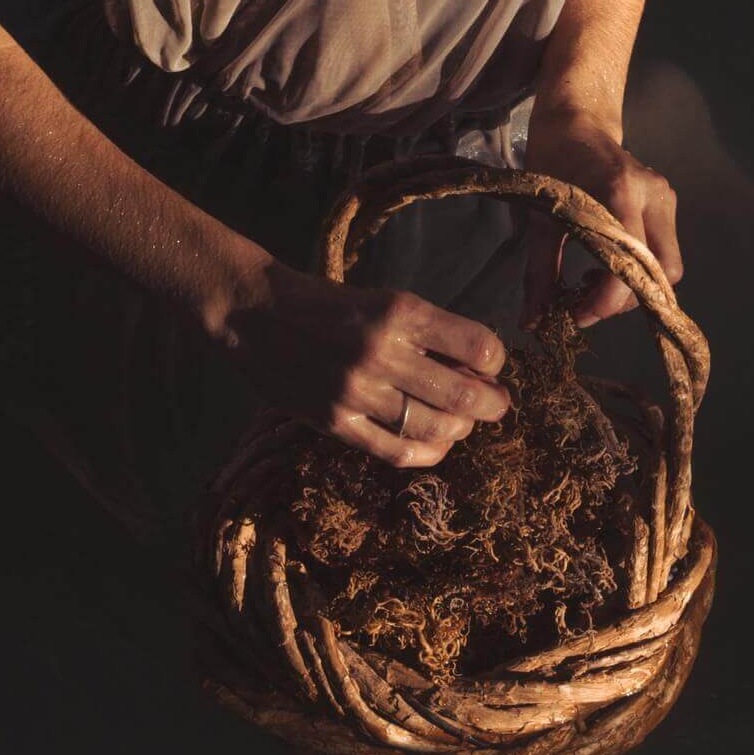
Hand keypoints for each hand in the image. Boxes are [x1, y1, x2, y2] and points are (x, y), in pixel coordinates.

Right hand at [204, 261, 512, 466]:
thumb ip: (426, 332)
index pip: (476, 344)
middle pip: (462, 394)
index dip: (496, 360)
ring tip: (464, 422)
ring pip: (434, 427)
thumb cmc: (328, 304)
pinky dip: (427, 454)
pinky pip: (396, 451)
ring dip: (462, 429)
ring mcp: (356, 391)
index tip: (493, 364)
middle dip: (493, 404)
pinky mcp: (335, 422)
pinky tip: (437, 446)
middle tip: (498, 403)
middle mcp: (380, 351)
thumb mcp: (383, 300)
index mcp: (399, 311)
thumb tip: (477, 369)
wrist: (255, 315)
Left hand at [521, 102, 682, 327]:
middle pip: (664, 270)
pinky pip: (663, 248)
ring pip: (668, 263)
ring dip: (636, 285)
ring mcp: (665, 196)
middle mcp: (653, 195)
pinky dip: (639, 267)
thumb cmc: (553, 161)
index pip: (631, 262)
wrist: (575, 121)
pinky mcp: (667, 200)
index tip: (578, 315)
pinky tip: (608, 262)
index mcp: (621, 192)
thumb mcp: (540, 218)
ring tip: (596, 282)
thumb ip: (539, 272)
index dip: (608, 300)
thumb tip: (533, 322)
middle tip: (589, 303)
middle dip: (629, 298)